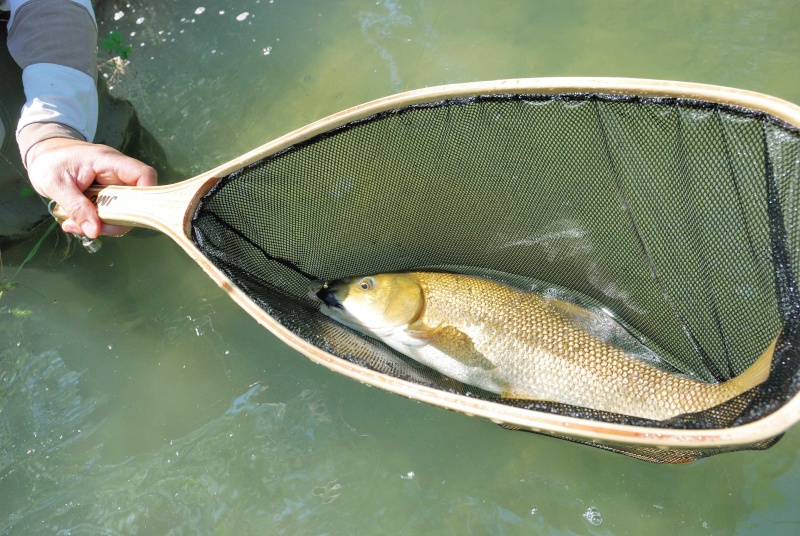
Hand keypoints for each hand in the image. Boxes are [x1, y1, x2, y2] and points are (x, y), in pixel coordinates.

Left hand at [25, 138, 157, 237]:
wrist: (42, 155)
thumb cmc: (49, 161)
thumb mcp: (56, 185)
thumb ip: (76, 207)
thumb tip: (94, 231)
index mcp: (109, 162)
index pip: (143, 175)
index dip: (146, 195)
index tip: (131, 216)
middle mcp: (117, 173)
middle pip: (136, 200)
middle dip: (117, 220)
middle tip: (92, 229)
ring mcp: (113, 185)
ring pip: (123, 211)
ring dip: (104, 225)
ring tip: (75, 225)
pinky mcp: (107, 195)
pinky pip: (111, 213)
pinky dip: (96, 223)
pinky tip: (76, 222)